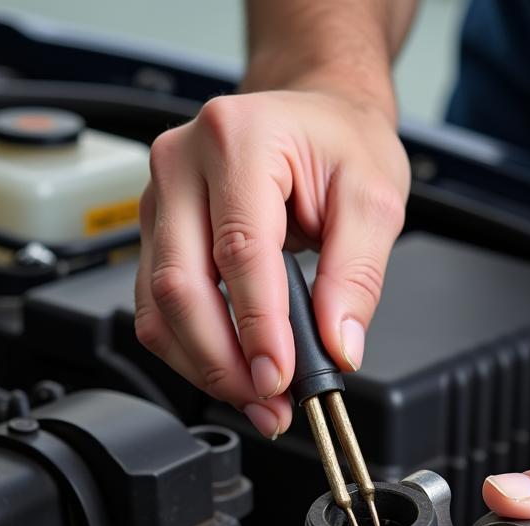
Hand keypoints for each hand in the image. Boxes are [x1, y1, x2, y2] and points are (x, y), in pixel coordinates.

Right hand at [134, 87, 409, 436]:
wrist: (310, 117)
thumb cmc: (338, 143)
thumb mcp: (374, 199)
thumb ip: (358, 276)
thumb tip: (337, 345)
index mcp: (237, 139)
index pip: (239, 251)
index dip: (258, 326)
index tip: (281, 378)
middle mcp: (181, 165)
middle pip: (181, 286)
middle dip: (224, 362)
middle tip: (270, 404)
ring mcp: (159, 201)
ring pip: (158, 308)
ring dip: (204, 367)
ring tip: (258, 401)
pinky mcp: (154, 235)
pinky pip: (157, 309)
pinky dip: (193, 353)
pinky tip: (233, 374)